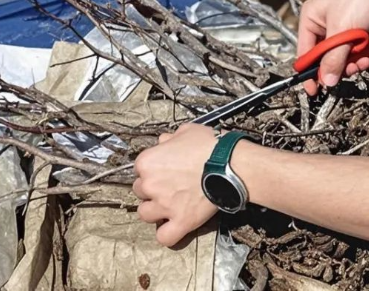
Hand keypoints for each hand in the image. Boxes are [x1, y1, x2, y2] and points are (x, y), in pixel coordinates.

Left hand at [133, 124, 217, 246]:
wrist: (230, 163)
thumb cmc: (209, 145)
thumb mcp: (185, 131)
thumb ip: (169, 138)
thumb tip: (164, 142)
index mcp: (147, 162)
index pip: (138, 169)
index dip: (151, 170)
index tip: (163, 170)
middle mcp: (150, 185)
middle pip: (139, 192)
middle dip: (151, 190)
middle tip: (168, 186)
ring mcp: (164, 205)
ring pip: (145, 214)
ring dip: (154, 211)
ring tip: (168, 206)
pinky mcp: (181, 222)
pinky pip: (164, 237)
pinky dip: (167, 234)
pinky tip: (174, 226)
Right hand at [298, 0, 368, 95]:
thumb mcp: (342, 32)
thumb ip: (334, 59)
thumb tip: (327, 82)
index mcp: (310, 20)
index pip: (305, 53)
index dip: (310, 72)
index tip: (315, 91)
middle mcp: (323, 24)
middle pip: (327, 57)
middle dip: (343, 65)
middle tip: (354, 68)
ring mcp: (341, 26)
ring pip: (345, 55)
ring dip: (358, 60)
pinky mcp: (358, 28)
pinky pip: (358, 49)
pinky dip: (367, 52)